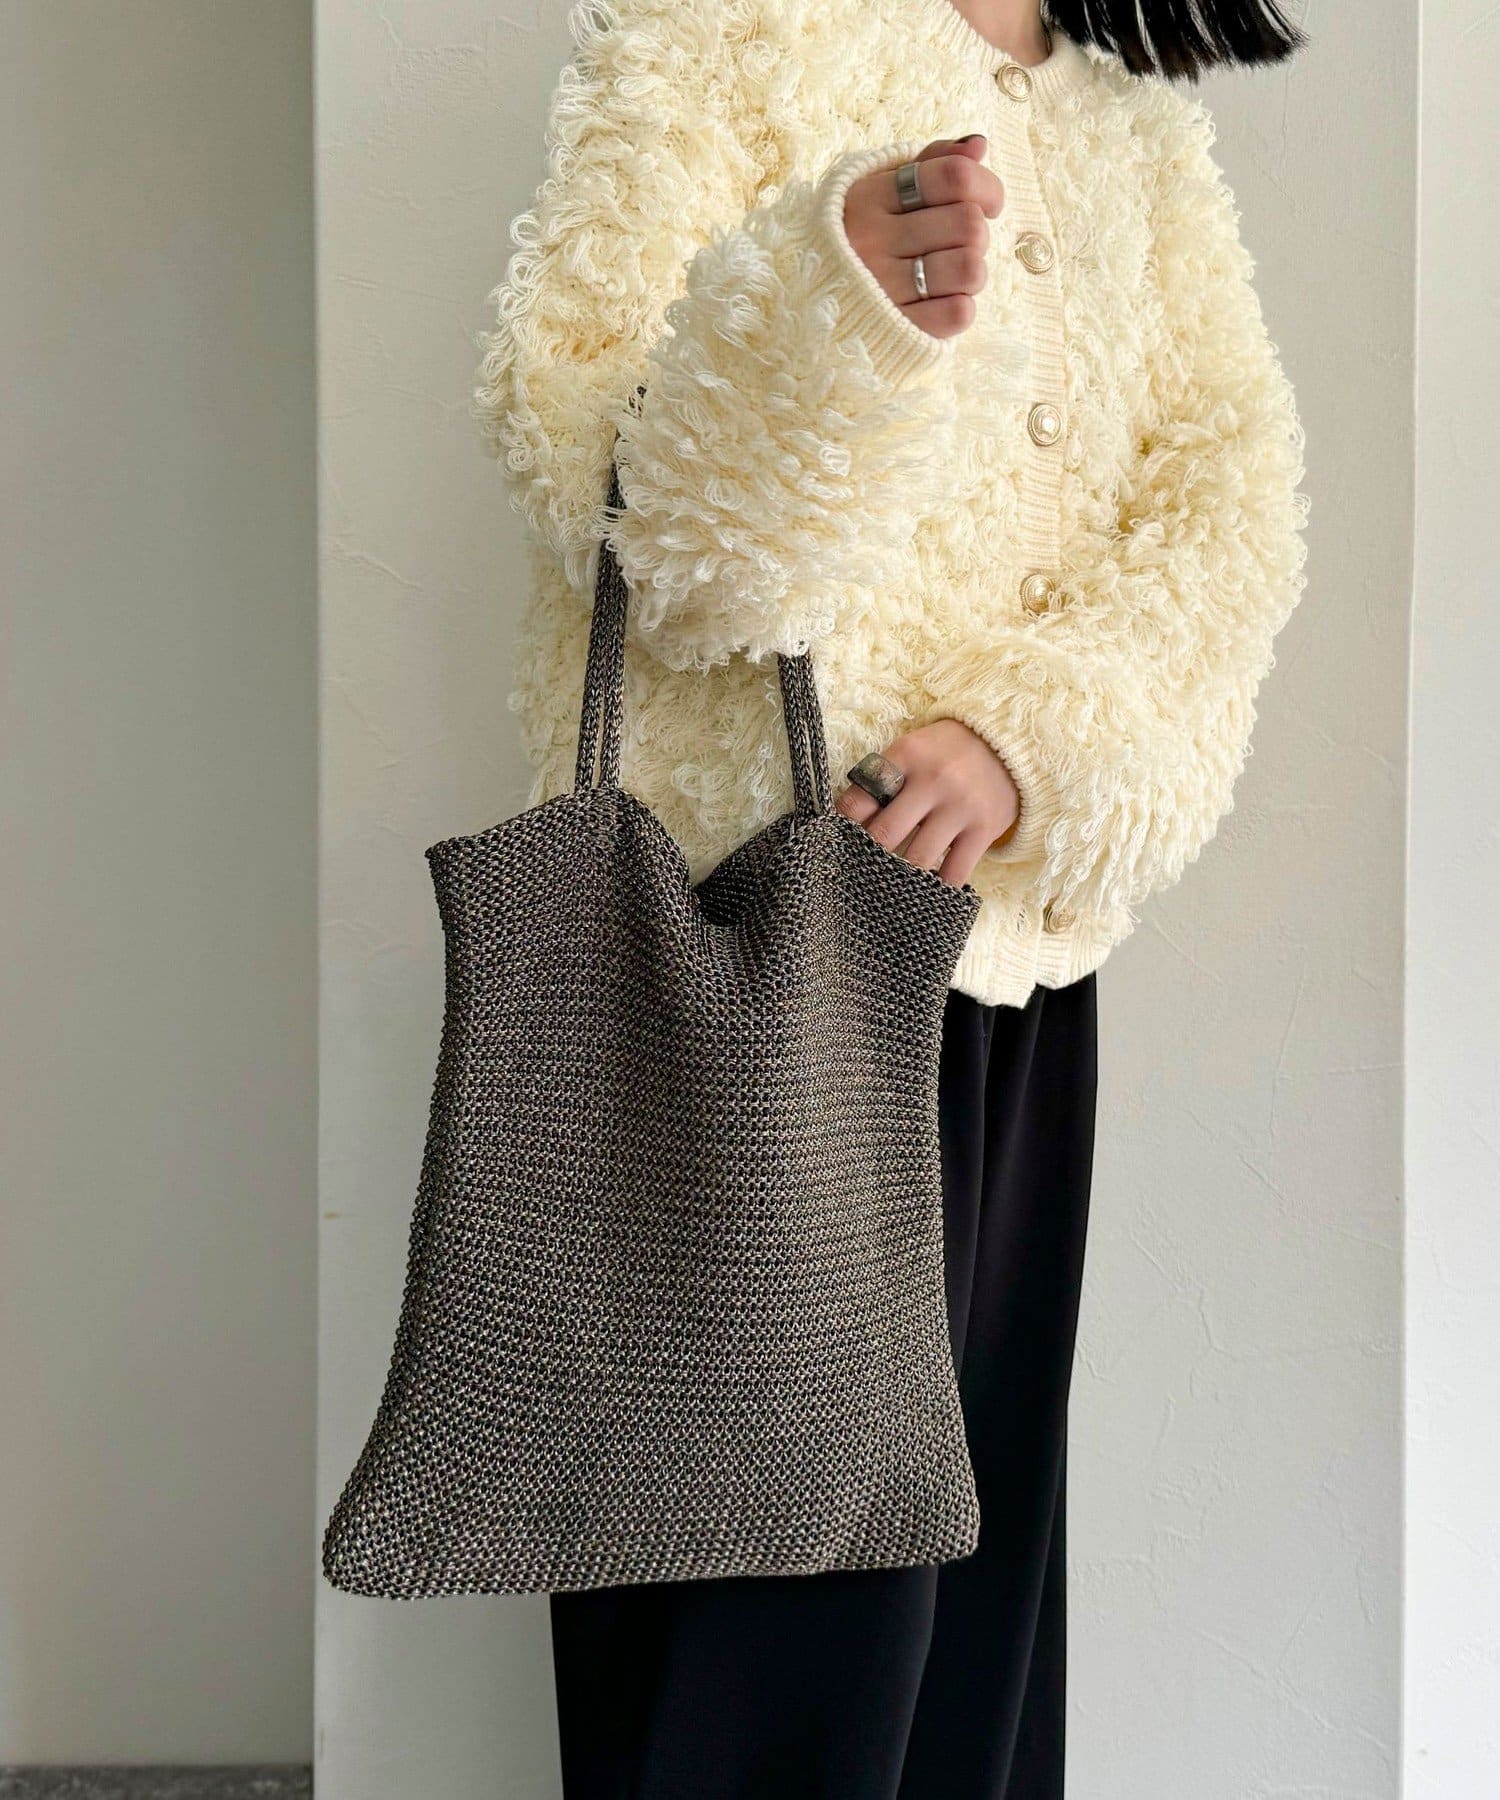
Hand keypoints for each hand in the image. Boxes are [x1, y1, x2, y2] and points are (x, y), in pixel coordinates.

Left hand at [834, 718, 1019, 887]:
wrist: (1008, 745)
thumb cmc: (947, 753)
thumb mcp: (913, 751)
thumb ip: (884, 781)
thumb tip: (851, 825)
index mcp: (906, 756)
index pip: (859, 799)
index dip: (842, 827)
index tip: (837, 841)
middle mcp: (933, 780)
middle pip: (885, 834)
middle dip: (867, 856)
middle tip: (859, 869)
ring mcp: (960, 807)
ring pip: (916, 858)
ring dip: (899, 875)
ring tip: (888, 882)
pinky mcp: (983, 830)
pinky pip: (954, 872)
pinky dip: (937, 886)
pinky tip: (925, 889)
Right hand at [842, 135, 1002, 340]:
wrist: (801, 308)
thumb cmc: (855, 242)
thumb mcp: (880, 191)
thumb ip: (931, 163)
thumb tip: (978, 146)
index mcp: (869, 197)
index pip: (952, 176)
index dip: (986, 186)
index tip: (988, 203)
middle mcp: (872, 240)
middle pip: (968, 223)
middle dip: (977, 234)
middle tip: (958, 244)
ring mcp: (882, 288)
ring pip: (970, 269)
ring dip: (973, 272)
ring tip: (951, 275)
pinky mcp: (897, 330)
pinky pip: (959, 313)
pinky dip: (960, 307)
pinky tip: (940, 303)